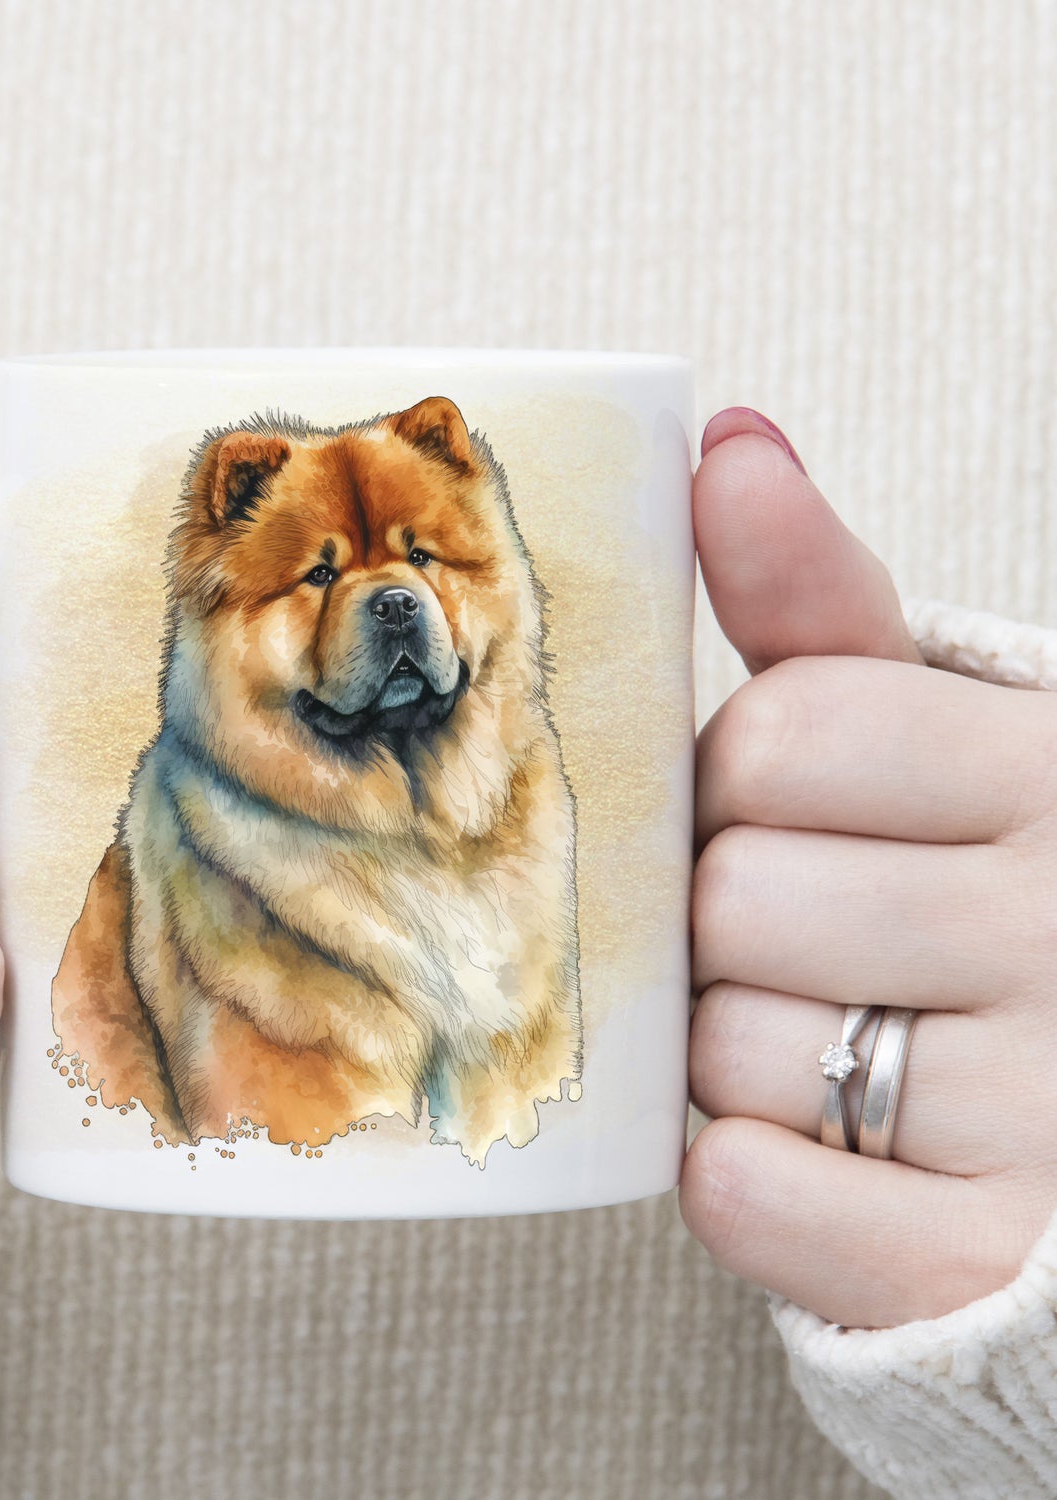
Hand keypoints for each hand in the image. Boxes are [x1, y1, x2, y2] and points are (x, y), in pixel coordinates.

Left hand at [679, 407, 1056, 1329]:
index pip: (785, 733)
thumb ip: (820, 600)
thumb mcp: (932, 726)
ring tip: (818, 1037)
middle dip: (724, 918)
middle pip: (734, 896)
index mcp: (1054, 771)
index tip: (781, 807)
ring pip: (729, 1049)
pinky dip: (740, 1174)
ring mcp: (1047, 1112)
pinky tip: (803, 1146)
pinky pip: (747, 1192)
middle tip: (791, 937)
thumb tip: (725, 439)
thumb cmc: (977, 885)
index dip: (738, 778)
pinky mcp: (978, 1260)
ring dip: (729, 1047)